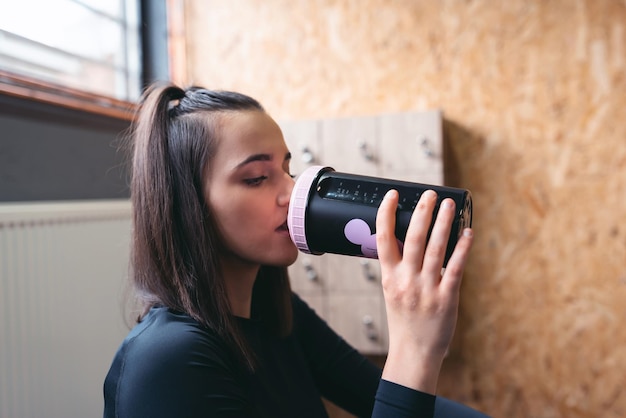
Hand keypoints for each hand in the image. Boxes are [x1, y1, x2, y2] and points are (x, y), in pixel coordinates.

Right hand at [376, 189, 473, 393]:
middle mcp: (406, 280)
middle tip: (429, 193)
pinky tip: (468, 233)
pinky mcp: (447, 298)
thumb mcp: (392, 291)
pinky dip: (463, 248)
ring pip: (436, 248)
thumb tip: (409, 239)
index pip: (383, 239)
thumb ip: (399, 268)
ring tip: (448, 205)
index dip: (386, 214)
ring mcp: (427, 289)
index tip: (393, 194)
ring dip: (443, 223)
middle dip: (422, 212)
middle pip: (413, 238)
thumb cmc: (404, 320)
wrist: (414, 352)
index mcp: (389, 277)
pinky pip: (456, 267)